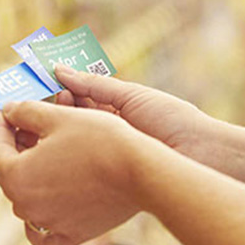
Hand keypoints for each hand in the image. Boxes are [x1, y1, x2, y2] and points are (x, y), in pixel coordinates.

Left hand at [0, 101, 148, 244]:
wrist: (140, 171)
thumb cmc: (99, 140)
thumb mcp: (58, 117)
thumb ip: (25, 112)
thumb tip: (9, 111)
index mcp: (16, 176)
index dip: (2, 127)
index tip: (9, 113)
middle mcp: (26, 206)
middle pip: (12, 175)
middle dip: (17, 150)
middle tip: (29, 129)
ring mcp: (48, 224)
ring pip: (27, 201)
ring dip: (31, 178)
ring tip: (46, 157)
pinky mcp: (71, 235)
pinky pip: (43, 236)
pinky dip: (39, 222)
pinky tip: (46, 205)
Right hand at [55, 65, 212, 161]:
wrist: (198, 154)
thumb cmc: (171, 119)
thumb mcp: (130, 96)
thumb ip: (94, 85)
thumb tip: (59, 70)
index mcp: (117, 111)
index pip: (82, 97)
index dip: (64, 89)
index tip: (45, 81)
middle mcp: (109, 132)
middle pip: (74, 118)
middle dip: (59, 106)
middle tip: (48, 99)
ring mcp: (106, 153)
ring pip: (73, 138)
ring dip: (60, 125)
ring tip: (50, 115)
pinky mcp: (104, 175)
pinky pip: (79, 160)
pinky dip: (65, 149)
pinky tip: (54, 140)